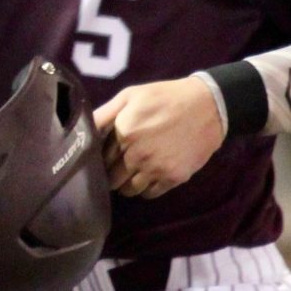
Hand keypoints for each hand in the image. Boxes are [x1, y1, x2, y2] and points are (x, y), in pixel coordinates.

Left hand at [93, 77, 225, 200]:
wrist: (208, 105)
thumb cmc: (165, 97)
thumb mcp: (130, 96)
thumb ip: (104, 114)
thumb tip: (82, 129)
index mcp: (124, 132)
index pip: (100, 159)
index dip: (102, 159)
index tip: (108, 157)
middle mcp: (137, 154)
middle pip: (112, 178)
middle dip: (112, 174)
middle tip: (119, 166)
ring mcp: (156, 168)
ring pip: (129, 190)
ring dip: (127, 183)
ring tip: (134, 172)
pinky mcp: (173, 178)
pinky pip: (149, 194)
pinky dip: (145, 189)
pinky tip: (149, 176)